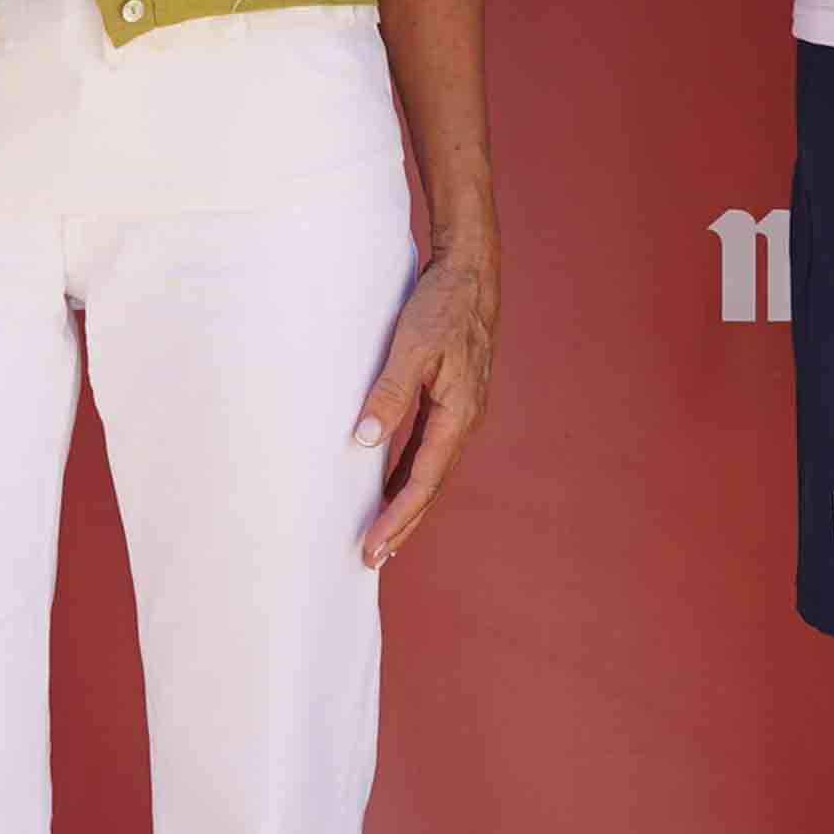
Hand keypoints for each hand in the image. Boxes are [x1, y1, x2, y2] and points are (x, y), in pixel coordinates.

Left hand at [353, 250, 495, 566]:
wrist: (471, 273)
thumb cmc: (441, 306)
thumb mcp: (412, 346)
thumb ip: (389, 393)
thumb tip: (363, 442)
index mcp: (458, 414)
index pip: (423, 482)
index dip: (397, 518)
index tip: (372, 547)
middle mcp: (464, 421)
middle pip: (430, 486)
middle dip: (402, 524)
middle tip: (371, 560)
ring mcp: (460, 412)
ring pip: (430, 471)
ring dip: (406, 503)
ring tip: (381, 534)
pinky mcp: (452, 400)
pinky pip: (429, 449)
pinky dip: (409, 474)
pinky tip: (390, 484)